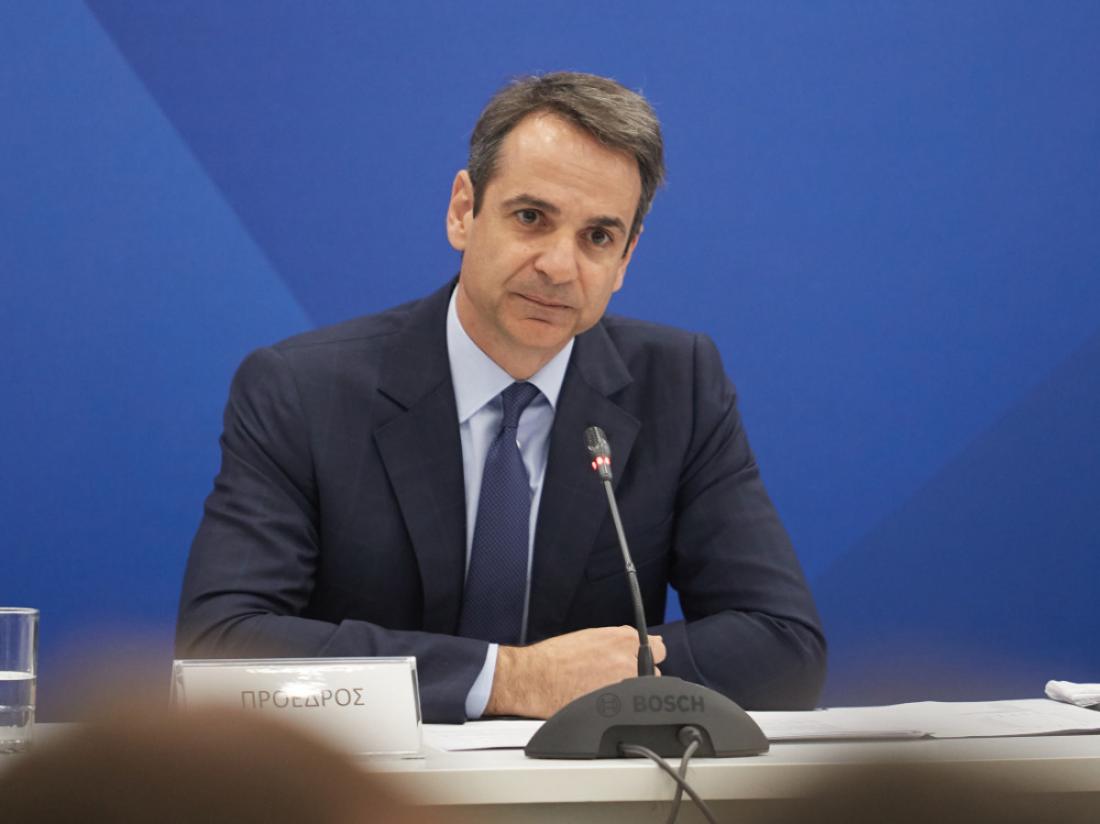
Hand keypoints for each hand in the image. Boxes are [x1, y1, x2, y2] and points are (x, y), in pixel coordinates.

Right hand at [484, 626, 665, 718]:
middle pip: (655, 674)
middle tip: (617, 678)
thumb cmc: (555, 657)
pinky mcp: (616, 707)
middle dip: (641, 677)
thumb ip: (620, 642)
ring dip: (631, 695)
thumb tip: (637, 647)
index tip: (641, 661)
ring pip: (642, 694)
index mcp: (624, 639)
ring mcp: (624, 685)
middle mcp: (628, 660)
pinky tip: (601, 704)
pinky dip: (619, 710)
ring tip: (607, 694)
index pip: (660, 648)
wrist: (533, 677)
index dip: (649, 656)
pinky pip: (628, 710)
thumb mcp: (593, 637)